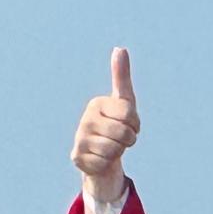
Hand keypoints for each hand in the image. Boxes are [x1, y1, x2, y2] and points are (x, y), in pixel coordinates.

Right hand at [70, 47, 139, 202]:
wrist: (102, 156)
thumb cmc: (116, 126)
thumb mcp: (124, 103)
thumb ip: (122, 77)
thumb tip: (120, 48)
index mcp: (97, 104)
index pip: (129, 115)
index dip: (135, 124)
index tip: (128, 124)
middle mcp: (86, 119)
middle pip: (124, 134)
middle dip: (128, 140)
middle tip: (120, 139)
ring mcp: (79, 138)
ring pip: (114, 150)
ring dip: (118, 153)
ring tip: (111, 148)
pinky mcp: (77, 157)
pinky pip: (104, 163)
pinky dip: (107, 164)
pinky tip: (101, 159)